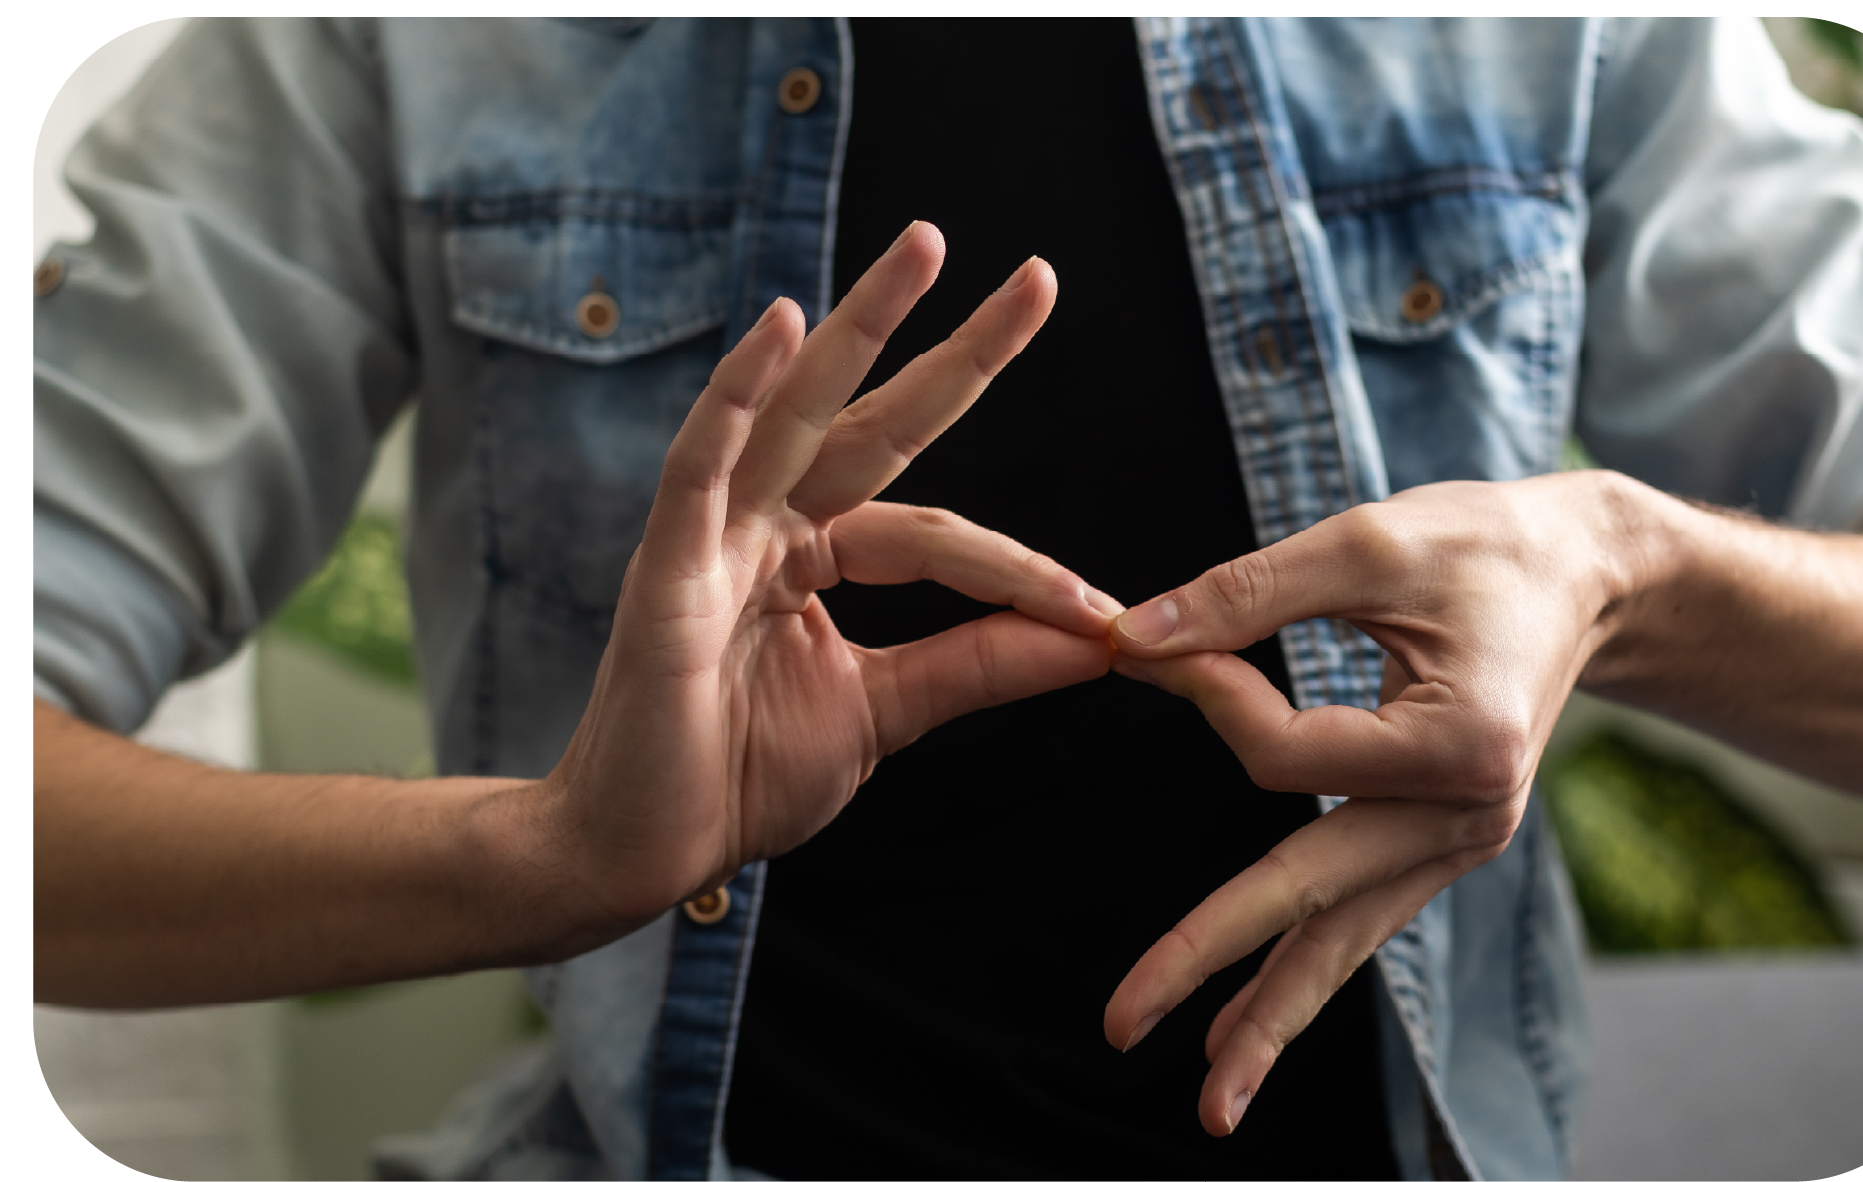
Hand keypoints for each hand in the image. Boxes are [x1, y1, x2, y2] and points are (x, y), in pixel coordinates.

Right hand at [541, 222, 1118, 933]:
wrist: (643, 851)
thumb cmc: (741, 777)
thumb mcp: (888, 712)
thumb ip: (977, 664)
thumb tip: (1095, 638)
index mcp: (817, 557)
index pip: (935, 532)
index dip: (1019, 569)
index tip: (1101, 617)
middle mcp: (769, 526)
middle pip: (876, 419)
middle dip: (955, 348)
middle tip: (1041, 278)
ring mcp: (715, 535)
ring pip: (798, 413)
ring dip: (860, 327)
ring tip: (928, 249)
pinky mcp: (666, 564)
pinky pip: (703, 463)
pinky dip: (738, 394)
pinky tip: (782, 324)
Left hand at [1098, 472, 1638, 1135]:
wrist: (1586, 575)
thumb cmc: (1481, 543)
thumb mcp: (1366, 541)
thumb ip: (1245, 592)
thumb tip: (1132, 639)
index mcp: (1461, 743)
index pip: (1286, 754)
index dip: (1204, 694)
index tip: (1144, 640)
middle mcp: (1468, 813)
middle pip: (1312, 897)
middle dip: (1211, 959)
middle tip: (1120, 1022)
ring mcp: (1458, 841)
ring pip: (1345, 940)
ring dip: (1270, 1015)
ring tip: (1209, 1099)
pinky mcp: (1440, 844)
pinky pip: (1362, 920)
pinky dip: (1306, 971)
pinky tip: (1248, 1026)